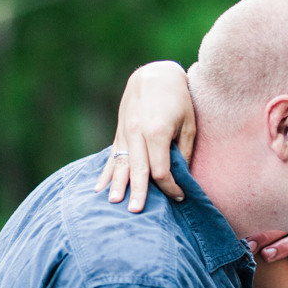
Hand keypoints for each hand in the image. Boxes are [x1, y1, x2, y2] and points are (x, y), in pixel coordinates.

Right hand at [95, 61, 196, 211]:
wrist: (155, 75)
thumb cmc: (178, 99)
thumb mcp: (189, 124)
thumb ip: (183, 151)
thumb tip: (181, 176)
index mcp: (157, 131)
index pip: (161, 169)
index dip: (171, 186)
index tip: (179, 196)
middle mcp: (138, 132)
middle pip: (138, 170)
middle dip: (138, 192)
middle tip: (136, 212)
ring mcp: (125, 132)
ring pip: (121, 164)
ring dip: (117, 185)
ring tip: (114, 202)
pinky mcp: (120, 132)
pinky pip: (112, 156)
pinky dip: (106, 173)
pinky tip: (98, 188)